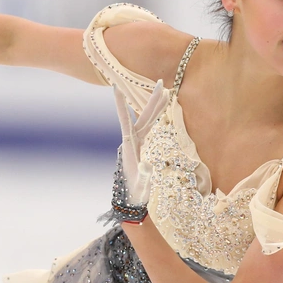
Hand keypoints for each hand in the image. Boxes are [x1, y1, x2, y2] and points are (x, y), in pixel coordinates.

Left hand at [99, 80, 169, 226]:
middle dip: (152, 100)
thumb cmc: (136, 193)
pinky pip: (149, 128)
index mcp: (129, 146)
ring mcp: (137, 143)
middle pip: (143, 116)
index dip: (121, 104)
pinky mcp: (142, 147)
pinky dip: (155, 118)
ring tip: (166, 93)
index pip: (126, 120)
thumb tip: (148, 165)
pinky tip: (160, 111)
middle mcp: (132, 141)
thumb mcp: (142, 185)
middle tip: (161, 83)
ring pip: (147, 120)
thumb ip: (145, 176)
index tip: (116, 88)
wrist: (130, 199)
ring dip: (156, 107)